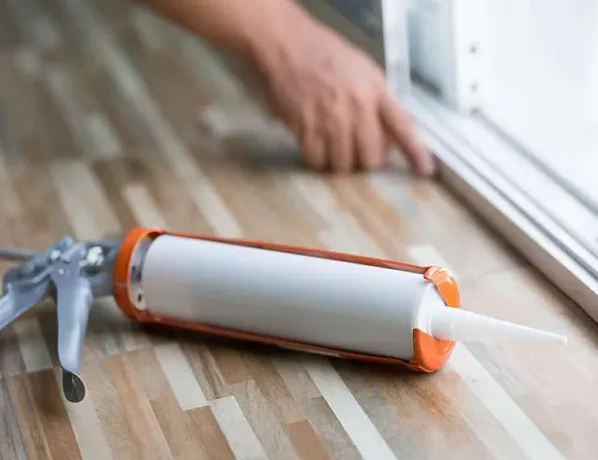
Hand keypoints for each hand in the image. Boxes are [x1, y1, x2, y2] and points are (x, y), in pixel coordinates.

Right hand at [250, 6, 435, 174]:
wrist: (288, 45)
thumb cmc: (327, 56)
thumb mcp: (365, 72)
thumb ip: (380, 104)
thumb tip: (392, 140)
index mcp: (376, 90)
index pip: (403, 127)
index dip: (416, 152)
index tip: (425, 170)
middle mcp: (356, 106)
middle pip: (370, 157)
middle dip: (365, 161)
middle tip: (356, 151)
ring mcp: (330, 118)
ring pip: (342, 164)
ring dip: (339, 162)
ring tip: (333, 146)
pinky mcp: (304, 126)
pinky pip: (316, 160)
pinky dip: (316, 159)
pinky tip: (315, 146)